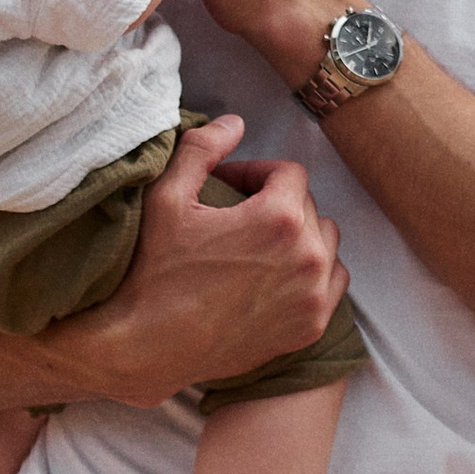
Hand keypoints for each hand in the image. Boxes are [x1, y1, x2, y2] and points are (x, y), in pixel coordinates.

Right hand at [82, 115, 348, 405]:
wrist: (142, 351)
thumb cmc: (151, 272)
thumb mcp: (167, 198)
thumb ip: (202, 147)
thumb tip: (236, 121)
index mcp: (279, 218)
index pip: (289, 174)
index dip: (257, 174)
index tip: (230, 188)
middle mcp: (307, 256)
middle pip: (306, 206)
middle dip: (275, 204)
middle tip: (237, 218)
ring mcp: (312, 295)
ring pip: (323, 241)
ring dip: (299, 236)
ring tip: (259, 245)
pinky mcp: (309, 328)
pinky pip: (332, 282)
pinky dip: (314, 274)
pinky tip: (279, 276)